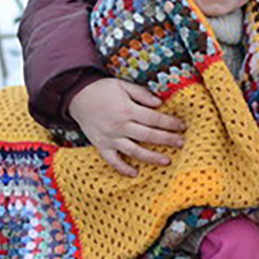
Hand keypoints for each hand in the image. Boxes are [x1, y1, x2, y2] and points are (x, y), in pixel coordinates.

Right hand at [68, 78, 184, 176]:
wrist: (77, 96)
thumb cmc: (102, 89)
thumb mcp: (123, 85)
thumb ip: (141, 94)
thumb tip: (159, 103)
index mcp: (127, 109)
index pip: (154, 118)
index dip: (170, 123)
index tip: (182, 126)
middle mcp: (120, 126)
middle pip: (149, 135)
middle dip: (167, 140)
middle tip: (181, 143)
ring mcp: (110, 137)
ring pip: (134, 151)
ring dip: (152, 157)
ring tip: (167, 161)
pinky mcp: (101, 145)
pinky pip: (113, 160)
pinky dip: (123, 168)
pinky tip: (135, 173)